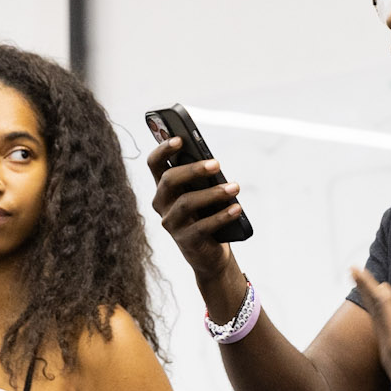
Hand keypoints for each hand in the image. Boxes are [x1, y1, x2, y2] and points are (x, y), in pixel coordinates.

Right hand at [144, 138, 245, 281]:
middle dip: (193, 170)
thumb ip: (202, 179)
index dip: (163, 150)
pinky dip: (221, 216)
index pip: (154, 164)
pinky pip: (202, 226)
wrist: (208, 252)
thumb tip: (213, 164)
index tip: (180, 139)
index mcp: (163, 188)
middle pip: (169, 180)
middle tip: (217, 164)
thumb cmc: (205, 213)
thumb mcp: (202, 193)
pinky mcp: (185, 241)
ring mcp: (171, 224)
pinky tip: (236, 208)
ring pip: (186, 203)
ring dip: (213, 193)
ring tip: (235, 187)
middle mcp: (161, 204)